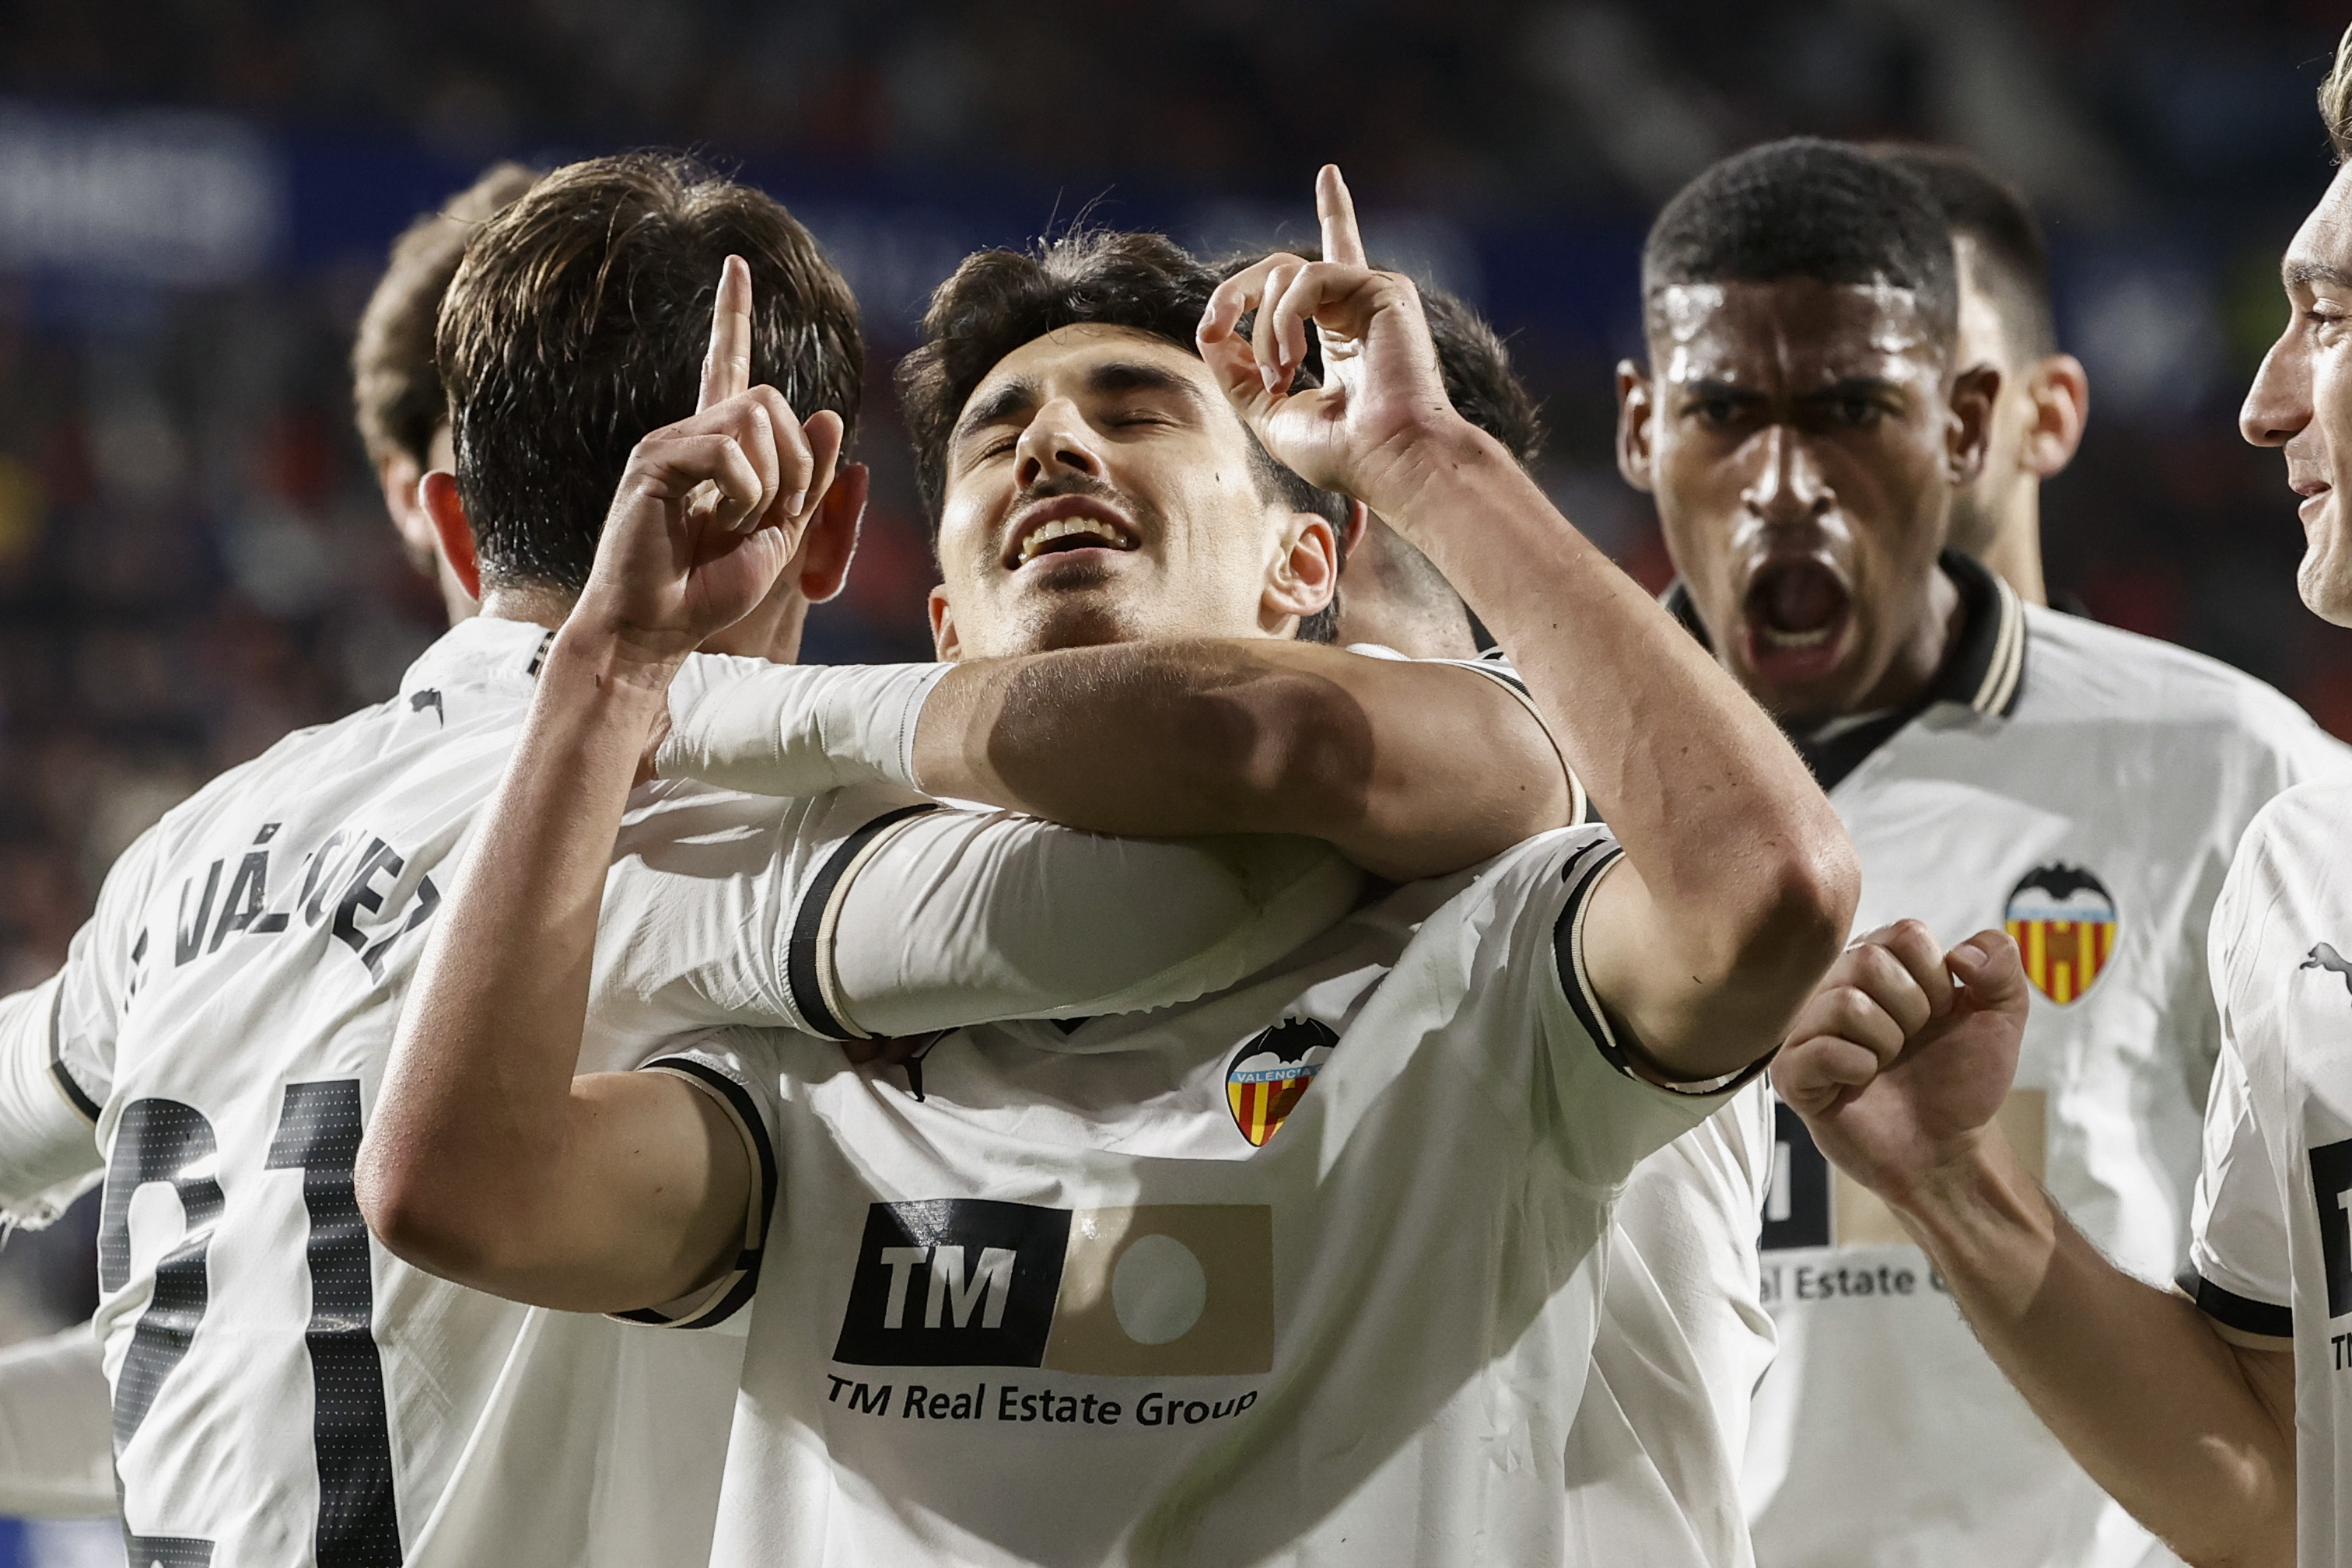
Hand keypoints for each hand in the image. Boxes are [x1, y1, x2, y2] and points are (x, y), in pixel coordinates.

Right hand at [571, 255, 844, 672]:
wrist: (657, 630)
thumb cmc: (708, 591)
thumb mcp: (779, 537)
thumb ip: (807, 480)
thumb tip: (826, 414)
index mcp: (719, 448)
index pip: (729, 366)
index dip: (733, 316)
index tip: (736, 264)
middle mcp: (691, 434)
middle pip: (774, 399)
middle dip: (800, 463)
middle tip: (774, 515)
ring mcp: (669, 443)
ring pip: (757, 418)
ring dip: (774, 482)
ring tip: (739, 523)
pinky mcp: (653, 461)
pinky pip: (729, 450)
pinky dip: (745, 492)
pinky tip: (718, 522)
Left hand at [1196, 166, 1473, 521]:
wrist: (1392, 461)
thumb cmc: (1345, 453)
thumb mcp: (1271, 415)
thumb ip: (1239, 376)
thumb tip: (1208, 336)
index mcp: (1341, 333)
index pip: (1317, 270)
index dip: (1305, 230)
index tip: (1212, 325)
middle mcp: (1357, 306)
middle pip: (1277, 268)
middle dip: (1234, 294)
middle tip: (1214, 328)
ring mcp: (1371, 293)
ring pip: (1285, 272)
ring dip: (1266, 327)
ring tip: (1282, 374)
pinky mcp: (1381, 287)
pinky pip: (1307, 277)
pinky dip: (1286, 317)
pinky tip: (1294, 358)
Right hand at [1772, 922, 2029, 1210]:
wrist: (1947, 1149)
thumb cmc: (1962, 1082)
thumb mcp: (2001, 1017)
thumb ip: (2001, 964)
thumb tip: (1962, 951)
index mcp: (1881, 966)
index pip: (1904, 934)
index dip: (1936, 978)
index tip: (1941, 1013)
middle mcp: (1837, 988)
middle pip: (1867, 959)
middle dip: (1911, 1010)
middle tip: (1911, 1042)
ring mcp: (1810, 1030)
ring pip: (1845, 1003)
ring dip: (1886, 1043)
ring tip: (1886, 1065)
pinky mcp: (1794, 1073)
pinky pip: (1820, 1049)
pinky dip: (1857, 1069)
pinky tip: (1861, 1083)